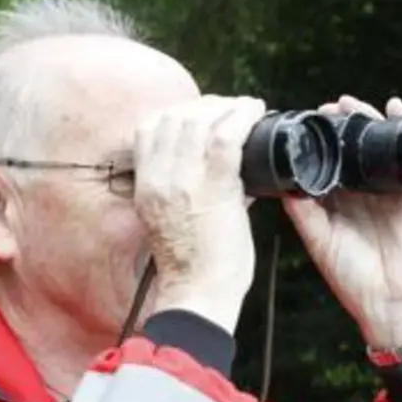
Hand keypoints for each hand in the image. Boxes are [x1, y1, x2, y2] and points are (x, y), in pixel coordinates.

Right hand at [132, 94, 266, 332]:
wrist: (198, 296)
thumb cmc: (195, 266)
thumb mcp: (175, 219)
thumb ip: (191, 189)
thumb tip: (230, 166)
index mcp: (146, 185)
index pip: (150, 127)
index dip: (178, 112)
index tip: (204, 114)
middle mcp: (158, 178)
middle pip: (174, 117)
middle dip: (205, 105)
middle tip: (230, 109)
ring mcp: (183, 181)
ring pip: (198, 119)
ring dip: (226, 107)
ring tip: (246, 109)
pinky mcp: (213, 188)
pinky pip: (226, 136)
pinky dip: (242, 117)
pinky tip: (255, 111)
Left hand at [282, 95, 401, 350]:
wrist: (395, 303)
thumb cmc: (354, 281)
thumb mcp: (321, 244)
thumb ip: (304, 214)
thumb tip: (282, 184)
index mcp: (334, 206)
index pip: (323, 164)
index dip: (315, 142)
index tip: (304, 120)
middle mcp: (358, 195)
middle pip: (349, 150)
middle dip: (340, 125)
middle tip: (328, 107)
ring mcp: (385, 193)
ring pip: (375, 149)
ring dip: (366, 122)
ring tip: (353, 104)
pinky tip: (397, 108)